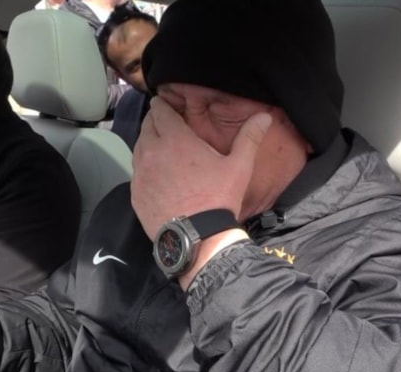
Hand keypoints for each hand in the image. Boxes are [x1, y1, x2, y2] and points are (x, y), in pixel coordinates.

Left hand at [130, 96, 271, 239]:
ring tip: (164, 151)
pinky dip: (145, 168)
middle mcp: (152, 151)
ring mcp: (140, 173)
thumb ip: (249, 137)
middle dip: (156, 122)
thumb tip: (264, 116)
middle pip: (147, 125)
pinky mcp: (135, 193)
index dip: (164, 105)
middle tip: (168, 127)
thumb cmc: (218, 198)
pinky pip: (137, 172)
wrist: (198, 238)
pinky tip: (159, 176)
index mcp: (175, 139)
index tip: (168, 107)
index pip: (160, 109)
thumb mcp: (239, 166)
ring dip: (149, 144)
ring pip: (139, 147)